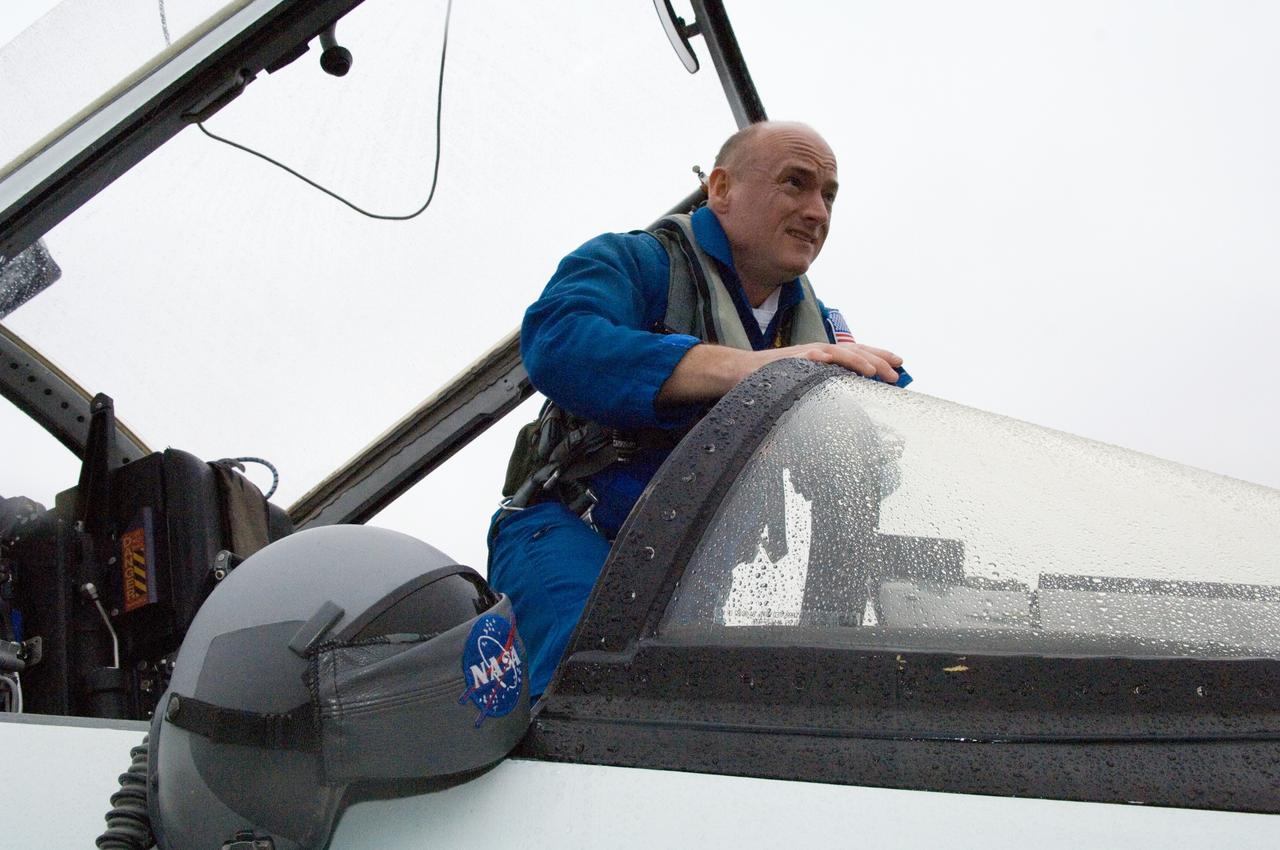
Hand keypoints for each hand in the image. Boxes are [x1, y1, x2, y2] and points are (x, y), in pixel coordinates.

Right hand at [657, 342, 903, 406]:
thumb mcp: (799, 391)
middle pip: (855, 351)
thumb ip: (817, 398)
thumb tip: (835, 420)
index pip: (857, 356)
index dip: (879, 358)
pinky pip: (811, 358)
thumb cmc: (767, 384)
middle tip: (900, 370)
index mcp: (823, 361)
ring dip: (859, 360)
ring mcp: (805, 355)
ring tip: (878, 370)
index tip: (900, 366)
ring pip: (839, 353)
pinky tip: (837, 361)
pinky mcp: (791, 360)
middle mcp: (817, 354)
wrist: (737, 373)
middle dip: (879, 359)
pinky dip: (825, 358)